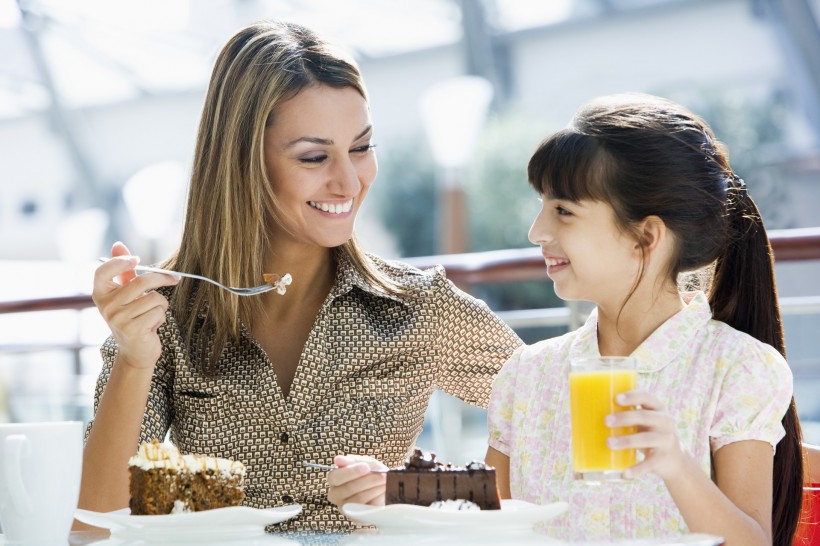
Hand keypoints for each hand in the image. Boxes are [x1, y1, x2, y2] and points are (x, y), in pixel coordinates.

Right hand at [92, 242, 178, 369]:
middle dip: (162, 279)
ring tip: (152, 313)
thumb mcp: (126, 293)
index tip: (137, 259)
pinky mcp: (132, 330)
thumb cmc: (132, 317)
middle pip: (141, 282)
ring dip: (161, 305)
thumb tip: (117, 244)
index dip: (119, 262)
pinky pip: (158, 313)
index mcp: (100, 294)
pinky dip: (161, 317)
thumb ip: (124, 271)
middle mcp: (106, 306)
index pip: (102, 271)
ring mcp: (118, 319)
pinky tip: (152, 325)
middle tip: (174, 278)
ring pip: (154, 298)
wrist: (135, 351)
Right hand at [326, 455, 386, 507]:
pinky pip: (367, 509)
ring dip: (375, 488)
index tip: (366, 467)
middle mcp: (335, 495)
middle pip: (348, 488)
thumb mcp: (364, 462)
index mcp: (334, 480)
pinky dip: (378, 498)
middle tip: (382, 475)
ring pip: (359, 498)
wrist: (383, 486)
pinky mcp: (356, 518)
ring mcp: (345, 508)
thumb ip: (352, 461)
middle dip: (368, 480)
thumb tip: (337, 459)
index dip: (351, 472)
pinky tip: (383, 492)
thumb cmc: (371, 473)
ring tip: (385, 482)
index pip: (335, 477)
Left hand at [605, 390, 686, 480]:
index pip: (647, 397)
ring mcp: (666, 440)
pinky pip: (649, 464)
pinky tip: (624, 474)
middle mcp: (665, 422)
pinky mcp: (663, 458)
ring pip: (645, 439)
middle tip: (605, 421)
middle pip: (644, 416)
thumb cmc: (649, 432)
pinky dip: (636, 469)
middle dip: (624, 418)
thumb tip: (588, 411)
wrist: (674, 459)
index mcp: (657, 408)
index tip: (616, 398)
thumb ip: (626, 414)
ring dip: (626, 441)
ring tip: (608, 443)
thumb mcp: (643, 421)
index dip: (632, 396)